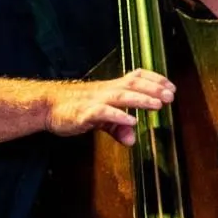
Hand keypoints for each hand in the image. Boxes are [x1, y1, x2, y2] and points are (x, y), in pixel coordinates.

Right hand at [48, 70, 173, 146]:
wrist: (47, 106)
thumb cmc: (75, 108)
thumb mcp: (100, 120)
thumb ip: (117, 128)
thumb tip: (132, 140)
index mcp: (110, 88)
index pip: (135, 77)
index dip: (153, 80)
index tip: (171, 86)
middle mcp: (105, 91)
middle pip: (131, 85)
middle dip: (152, 89)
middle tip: (170, 96)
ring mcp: (94, 101)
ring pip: (120, 96)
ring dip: (140, 99)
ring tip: (157, 105)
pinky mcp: (84, 113)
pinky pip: (102, 112)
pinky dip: (117, 116)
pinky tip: (130, 121)